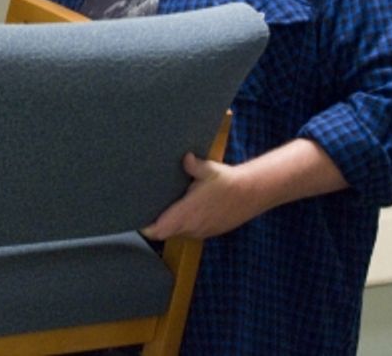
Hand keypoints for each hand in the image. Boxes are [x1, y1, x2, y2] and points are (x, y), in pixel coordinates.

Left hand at [139, 153, 255, 240]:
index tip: (138, 220)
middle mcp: (193, 226)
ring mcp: (202, 231)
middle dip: (156, 224)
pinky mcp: (211, 231)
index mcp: (187, 213)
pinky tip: (185, 212)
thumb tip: (186, 158)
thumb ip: (193, 165)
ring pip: (179, 233)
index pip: (160, 230)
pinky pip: (192, 232)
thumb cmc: (228, 181)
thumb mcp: (209, 170)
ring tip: (164, 210)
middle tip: (147, 210)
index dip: (147, 228)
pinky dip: (185, 225)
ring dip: (171, 224)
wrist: (253, 193)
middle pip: (166, 232)